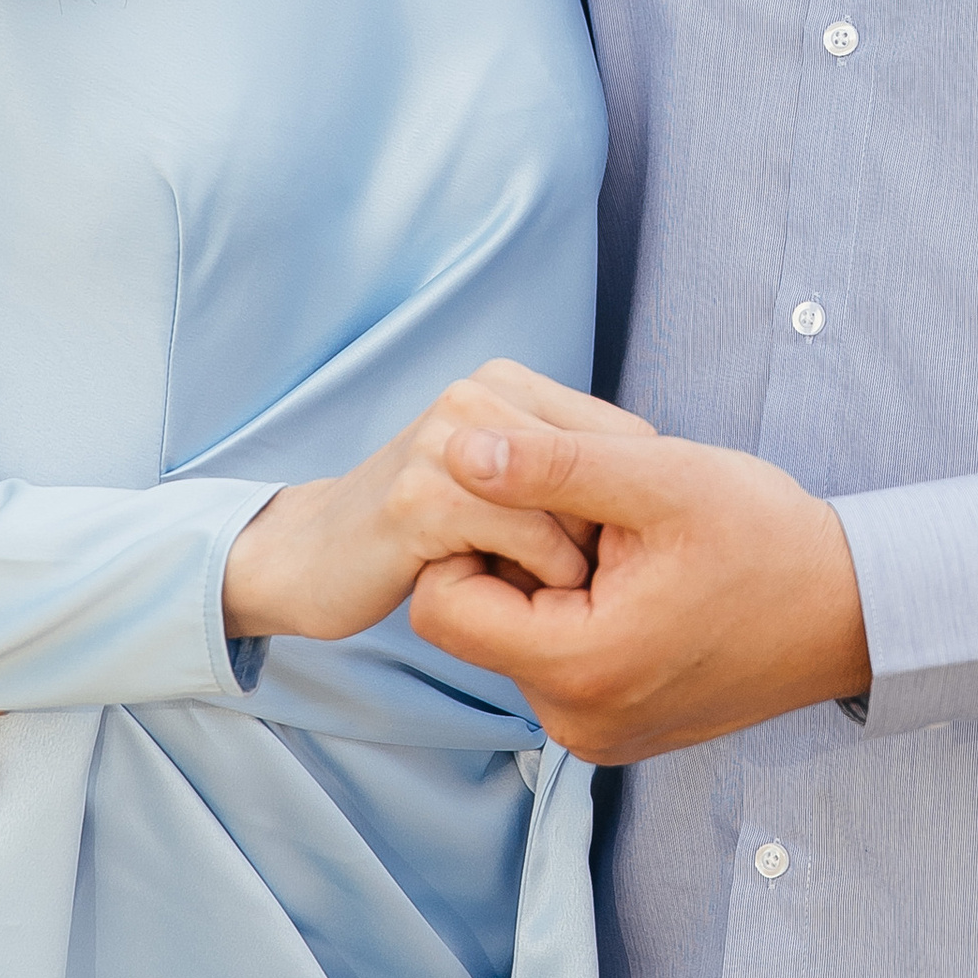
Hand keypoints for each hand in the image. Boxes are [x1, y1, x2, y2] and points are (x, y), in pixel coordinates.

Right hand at [220, 363, 618, 640]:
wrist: (310, 557)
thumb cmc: (424, 529)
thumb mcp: (501, 483)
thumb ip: (567, 470)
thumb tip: (668, 487)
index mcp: (504, 382)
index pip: (626, 438)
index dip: (632, 508)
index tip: (606, 556)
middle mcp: (476, 397)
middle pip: (606, 471)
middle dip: (604, 536)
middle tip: (572, 581)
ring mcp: (447, 444)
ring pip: (572, 506)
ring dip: (573, 564)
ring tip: (539, 590)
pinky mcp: (422, 499)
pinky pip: (528, 538)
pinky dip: (541, 577)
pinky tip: (510, 595)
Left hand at [407, 366, 870, 763]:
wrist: (852, 612)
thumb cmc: (769, 541)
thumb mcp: (661, 479)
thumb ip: (550, 466)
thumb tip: (455, 450)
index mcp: (580, 669)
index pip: (438, 606)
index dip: (468, 537)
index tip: (534, 500)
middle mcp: (576, 722)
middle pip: (476, 622)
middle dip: (517, 558)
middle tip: (599, 520)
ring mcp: (598, 735)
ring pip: (515, 640)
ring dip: (549, 584)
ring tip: (627, 551)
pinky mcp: (618, 731)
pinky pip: (557, 664)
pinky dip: (578, 615)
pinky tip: (638, 584)